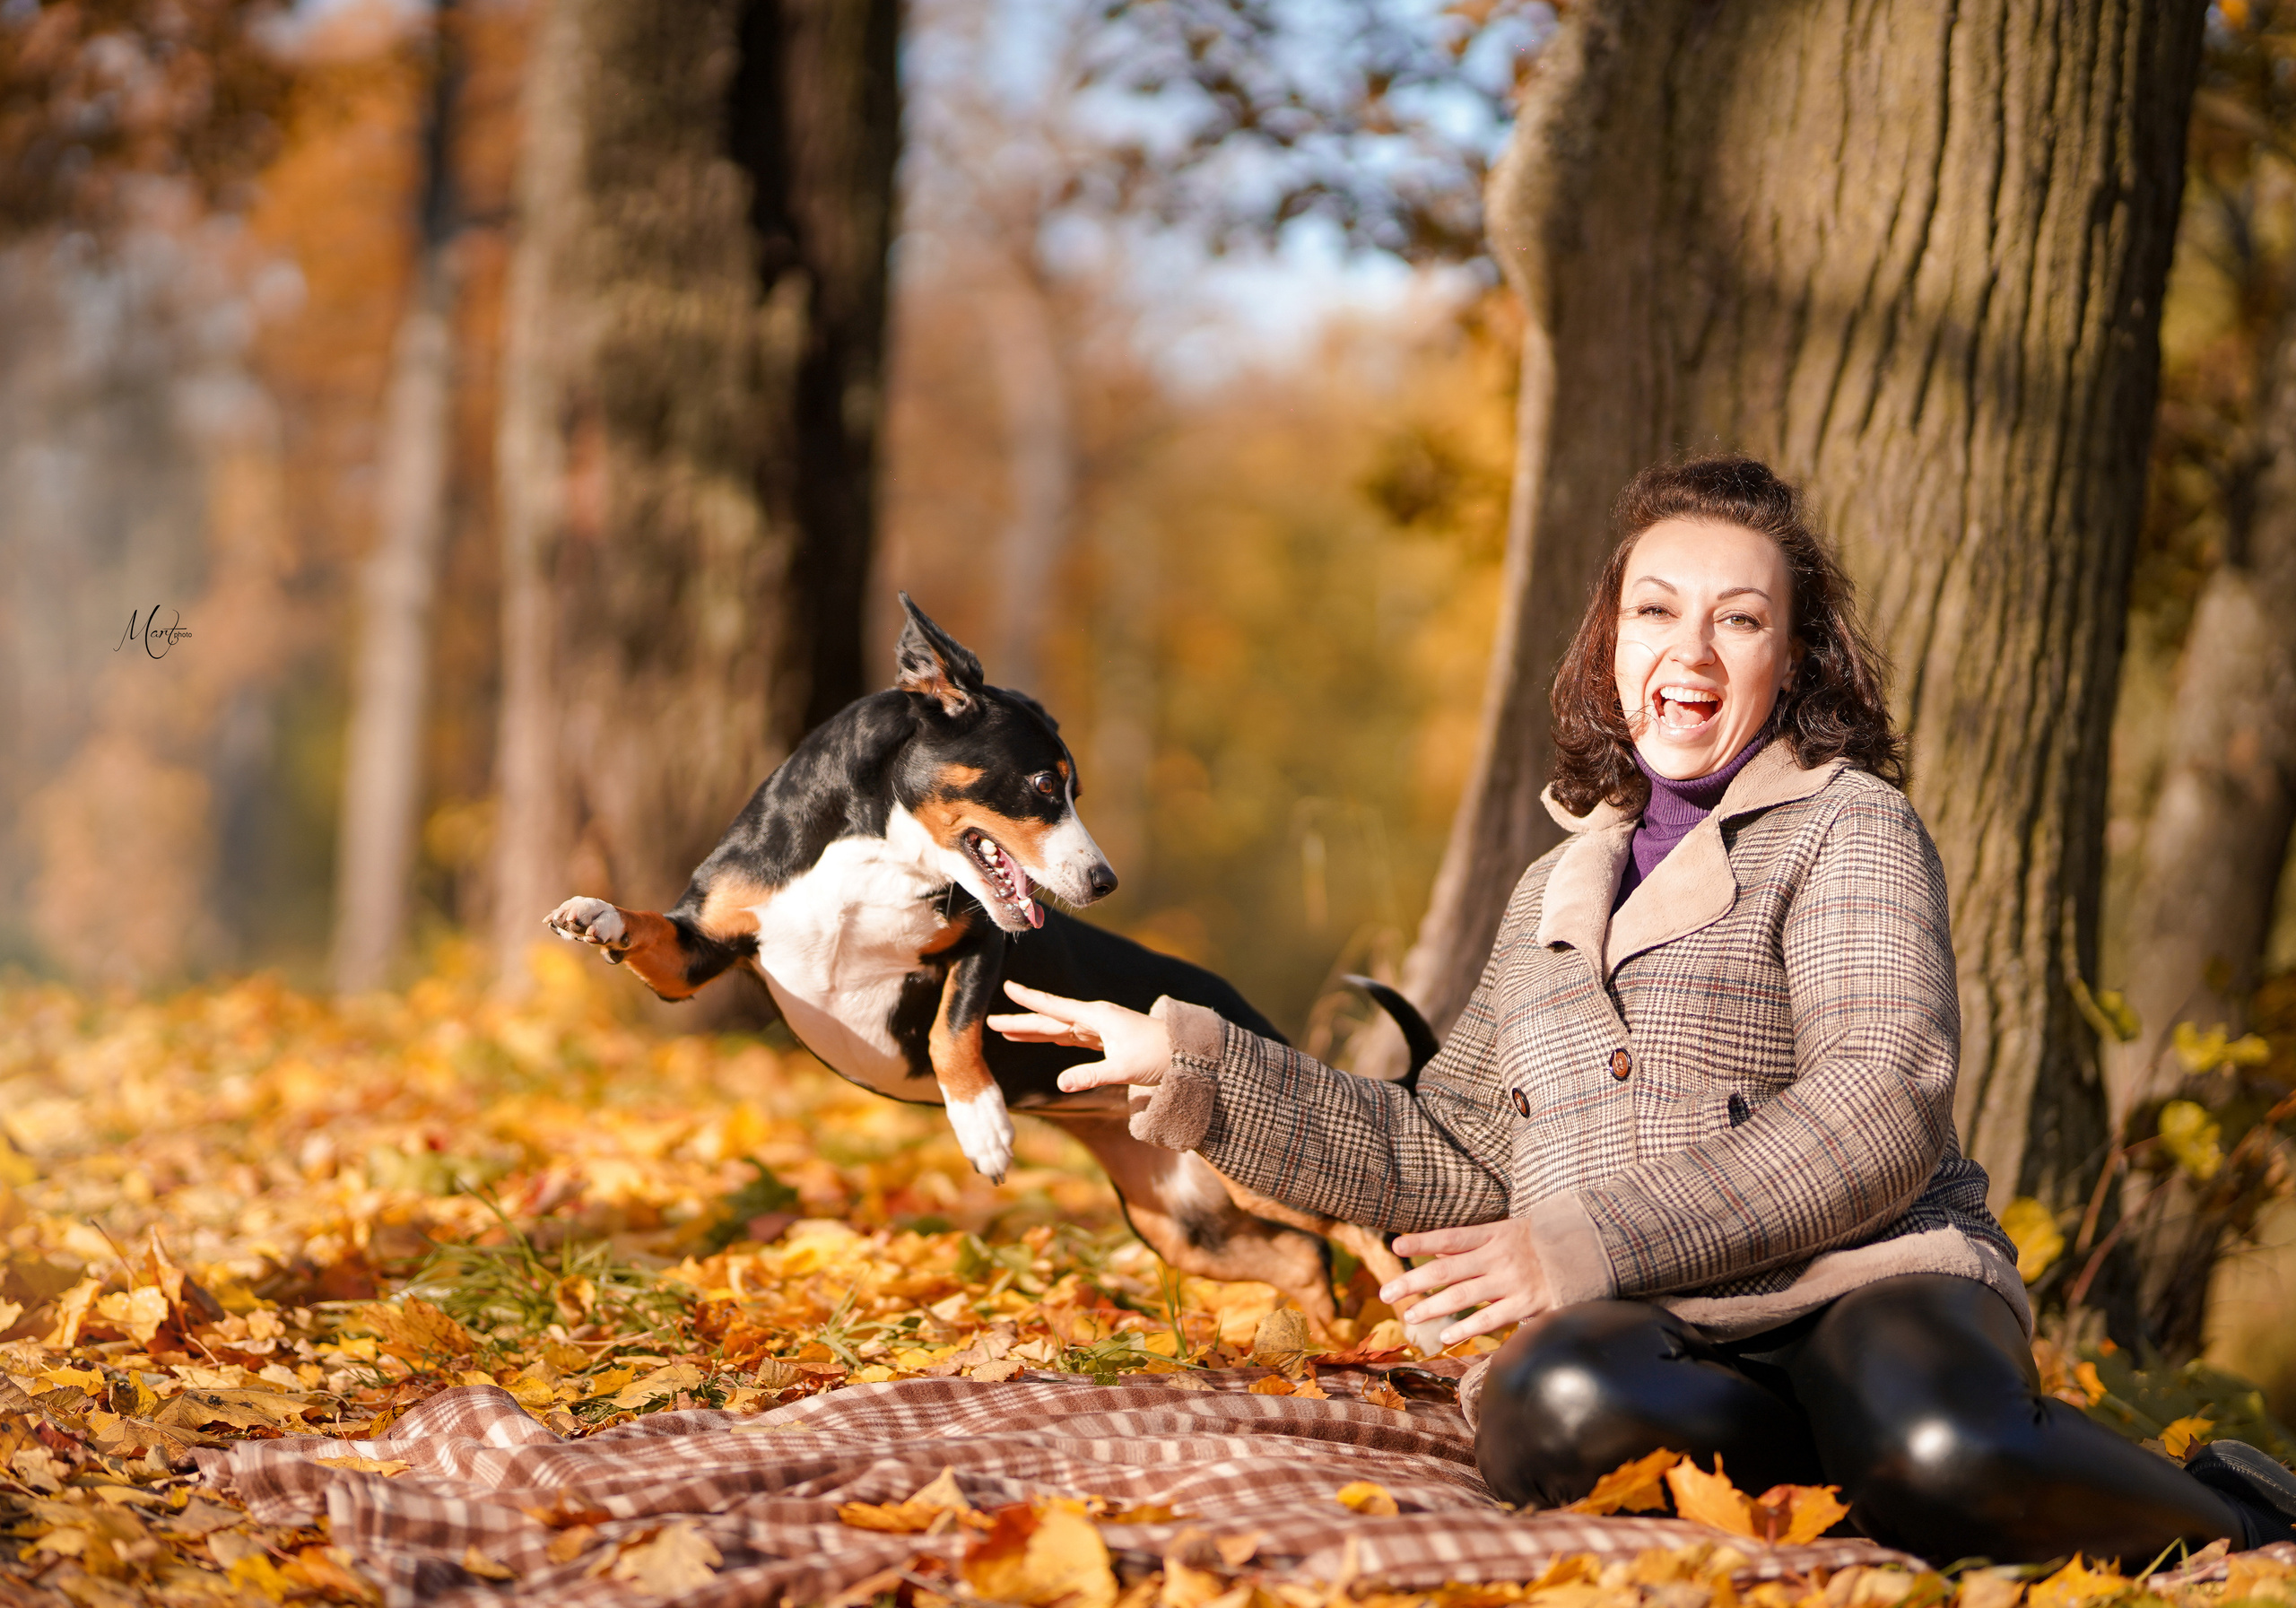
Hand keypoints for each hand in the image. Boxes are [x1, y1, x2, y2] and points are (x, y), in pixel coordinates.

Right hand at [986, 982, 1171, 1093]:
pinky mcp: (1106, 1040)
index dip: (1031, 1000)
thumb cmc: (1158, 1056)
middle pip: (1051, 1021)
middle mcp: (1096, 1019)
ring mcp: (1100, 1029)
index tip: (1008, 987)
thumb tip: (1060, 1085)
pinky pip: (1073, 1038)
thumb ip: (1091, 1075)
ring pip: (1059, 1029)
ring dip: (1034, 1031)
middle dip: (1021, 1022)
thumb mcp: (1124, 1068)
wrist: (1187, 1054)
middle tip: (992, 1022)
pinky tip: (1044, 1038)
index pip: (1056, 1008)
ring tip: (1007, 1032)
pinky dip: (1054, 1039)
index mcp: (1097, 1018)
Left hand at [1380, 1219, 1553, 1345]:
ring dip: (1433, 1307)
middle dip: (1414, 1282)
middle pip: (1447, 1270)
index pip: (1450, 1237)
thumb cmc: (1536, 1242)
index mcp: (1492, 1235)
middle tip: (1386, 1293)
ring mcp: (1511, 1282)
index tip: (1396, 1246)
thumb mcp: (1504, 1233)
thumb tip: (1433, 1251)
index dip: (1423, 1241)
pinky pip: (1491, 1319)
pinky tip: (1446, 1335)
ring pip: (1464, 1296)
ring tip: (1409, 1316)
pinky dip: (1467, 1328)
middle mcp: (1498, 1257)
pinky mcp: (1526, 1304)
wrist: (1584, 1252)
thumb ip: (1470, 1245)